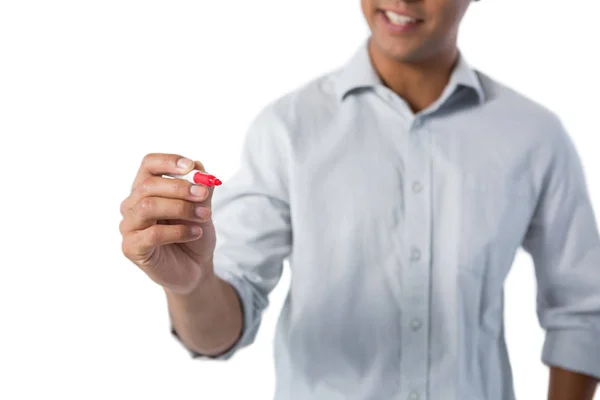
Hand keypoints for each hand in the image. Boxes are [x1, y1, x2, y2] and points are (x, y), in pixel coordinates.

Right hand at [120, 153, 216, 294]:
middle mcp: (132, 205)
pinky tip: (195, 233)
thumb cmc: (194, 233)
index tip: (190, 166)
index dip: (167, 161)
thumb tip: (199, 168)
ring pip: (148, 207)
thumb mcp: (202, 207)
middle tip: (203, 195)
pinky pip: (152, 234)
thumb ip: (201, 188)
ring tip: (204, 216)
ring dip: (180, 208)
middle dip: (180, 187)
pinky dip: (179, 231)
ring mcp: (129, 227)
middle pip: (148, 185)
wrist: (196, 267)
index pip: (148, 165)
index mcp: (147, 189)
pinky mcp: (131, 248)